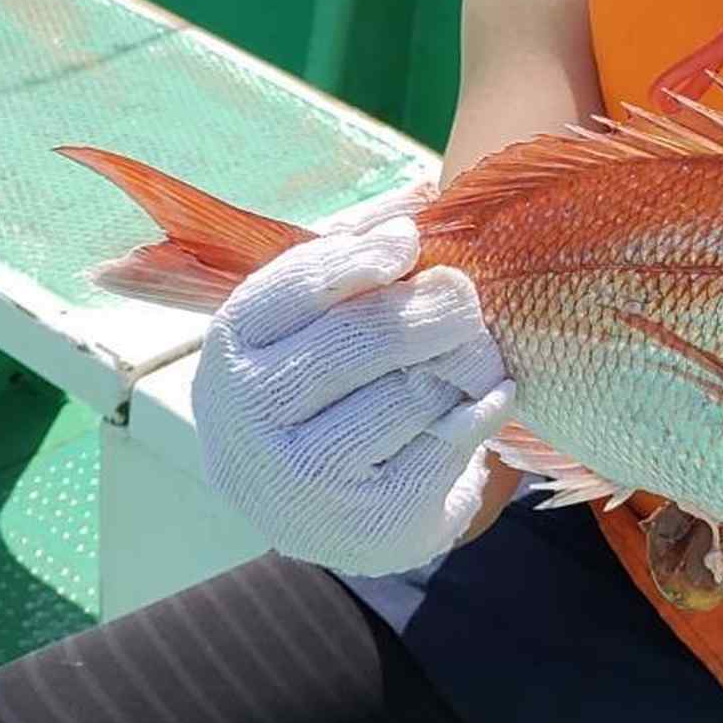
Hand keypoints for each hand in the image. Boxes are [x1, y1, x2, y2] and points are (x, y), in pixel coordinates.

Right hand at [195, 217, 518, 576]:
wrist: (331, 514)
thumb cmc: (326, 393)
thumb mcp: (314, 324)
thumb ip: (352, 262)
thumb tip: (415, 200)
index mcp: (232, 349)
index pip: (299, 287)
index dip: (363, 259)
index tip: (409, 243)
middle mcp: (250, 415)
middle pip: (369, 336)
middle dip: (438, 308)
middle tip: (466, 301)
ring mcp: (302, 476)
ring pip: (417, 388)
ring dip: (468, 362)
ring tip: (473, 356)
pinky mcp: (365, 521)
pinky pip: (451, 440)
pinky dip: (486, 409)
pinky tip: (490, 398)